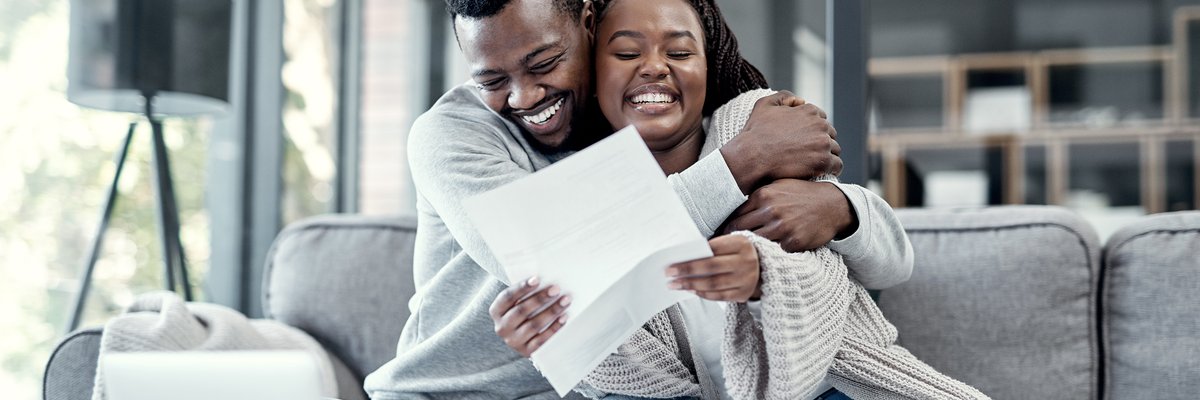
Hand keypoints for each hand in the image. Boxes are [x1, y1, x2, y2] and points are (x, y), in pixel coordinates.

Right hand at [488, 277, 570, 356]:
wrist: (523, 337)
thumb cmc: (524, 311)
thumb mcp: (518, 302)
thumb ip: (526, 292)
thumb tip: (546, 279)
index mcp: (496, 311)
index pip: (507, 297)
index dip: (522, 288)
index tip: (537, 279)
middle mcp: (502, 327)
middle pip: (521, 311)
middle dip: (540, 298)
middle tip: (556, 289)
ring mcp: (513, 341)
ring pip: (533, 325)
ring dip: (551, 311)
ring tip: (565, 301)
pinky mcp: (526, 351)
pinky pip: (542, 340)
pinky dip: (554, 328)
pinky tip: (564, 318)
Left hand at [666, 235, 760, 301]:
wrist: (763, 267)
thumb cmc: (738, 253)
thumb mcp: (729, 244)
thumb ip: (711, 249)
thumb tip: (683, 258)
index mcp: (741, 243)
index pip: (712, 250)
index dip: (691, 257)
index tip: (672, 262)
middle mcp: (746, 261)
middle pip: (711, 267)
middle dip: (687, 271)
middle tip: (669, 274)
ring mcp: (746, 279)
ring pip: (713, 284)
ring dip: (691, 285)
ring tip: (675, 284)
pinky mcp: (744, 294)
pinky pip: (719, 296)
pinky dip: (703, 293)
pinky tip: (691, 290)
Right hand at [720, 91, 841, 193]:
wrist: (751, 157)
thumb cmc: (755, 133)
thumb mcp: (764, 104)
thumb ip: (784, 96)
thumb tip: (800, 100)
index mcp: (809, 110)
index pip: (821, 119)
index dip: (812, 130)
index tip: (804, 141)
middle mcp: (820, 124)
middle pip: (830, 134)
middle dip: (820, 142)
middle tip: (807, 154)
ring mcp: (822, 143)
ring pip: (835, 149)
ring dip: (827, 156)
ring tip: (813, 165)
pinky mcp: (823, 161)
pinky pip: (837, 165)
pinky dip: (832, 169)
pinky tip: (822, 173)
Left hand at [722, 179, 857, 251]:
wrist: (832, 204)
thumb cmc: (802, 194)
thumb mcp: (778, 186)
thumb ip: (757, 196)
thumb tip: (731, 207)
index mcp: (763, 195)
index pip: (734, 215)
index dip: (725, 227)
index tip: (719, 235)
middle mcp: (771, 210)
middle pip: (739, 230)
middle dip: (731, 240)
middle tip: (724, 249)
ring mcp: (782, 227)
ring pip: (753, 243)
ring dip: (747, 249)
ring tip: (741, 255)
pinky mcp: (793, 242)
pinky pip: (772, 252)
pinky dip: (768, 254)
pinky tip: (764, 256)